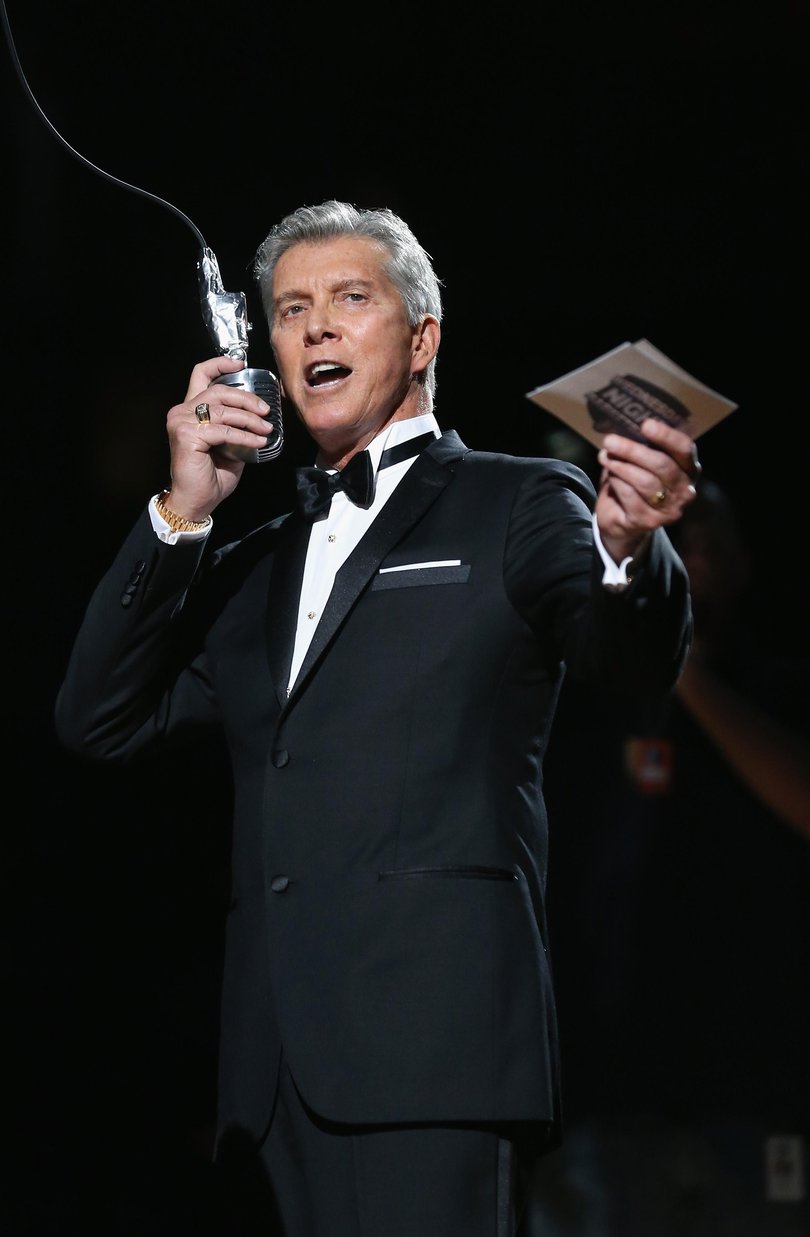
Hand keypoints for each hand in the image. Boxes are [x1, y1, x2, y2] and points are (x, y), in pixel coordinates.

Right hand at [162, 356, 275, 520]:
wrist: (197, 500)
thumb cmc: (211, 476)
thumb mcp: (229, 445)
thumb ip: (236, 426)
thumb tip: (261, 416)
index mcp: (190, 410)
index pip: (200, 375)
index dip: (219, 364)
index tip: (240, 364)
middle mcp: (182, 412)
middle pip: (218, 391)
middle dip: (246, 398)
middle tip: (265, 410)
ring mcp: (181, 422)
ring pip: (222, 410)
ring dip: (249, 418)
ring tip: (266, 428)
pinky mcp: (187, 435)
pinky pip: (223, 430)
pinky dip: (244, 435)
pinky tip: (258, 441)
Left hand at [594, 417, 700, 563]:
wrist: (622, 521)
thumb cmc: (634, 483)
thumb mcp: (641, 462)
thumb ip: (642, 446)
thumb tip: (625, 427)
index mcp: (688, 469)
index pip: (684, 449)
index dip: (666, 436)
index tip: (645, 425)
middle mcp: (684, 490)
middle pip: (662, 465)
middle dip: (633, 450)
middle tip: (610, 441)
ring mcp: (669, 509)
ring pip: (645, 482)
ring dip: (621, 466)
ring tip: (604, 456)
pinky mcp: (649, 522)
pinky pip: (630, 496)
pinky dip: (616, 483)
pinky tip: (610, 476)